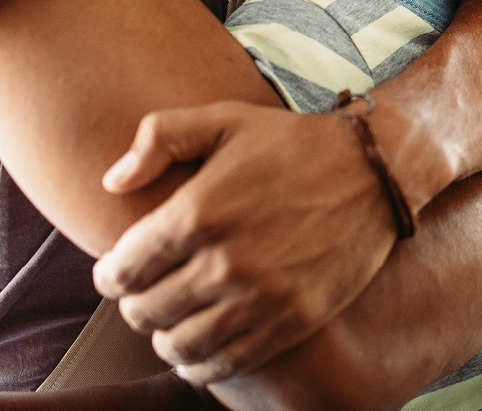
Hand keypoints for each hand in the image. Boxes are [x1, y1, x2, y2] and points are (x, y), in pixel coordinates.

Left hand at [93, 101, 397, 384]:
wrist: (371, 170)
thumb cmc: (290, 142)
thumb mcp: (223, 118)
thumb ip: (160, 138)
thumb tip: (112, 181)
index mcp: (198, 212)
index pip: (123, 270)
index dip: (110, 274)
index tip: (117, 269)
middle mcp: (223, 263)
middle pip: (145, 312)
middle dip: (135, 303)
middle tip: (146, 289)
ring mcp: (259, 298)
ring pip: (180, 345)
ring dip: (164, 335)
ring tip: (170, 318)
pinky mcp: (291, 322)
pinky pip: (225, 364)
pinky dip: (200, 364)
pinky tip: (199, 346)